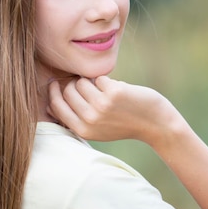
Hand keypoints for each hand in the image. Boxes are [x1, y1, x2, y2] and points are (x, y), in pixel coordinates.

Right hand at [47, 76, 184, 143]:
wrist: (155, 124)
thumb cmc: (125, 123)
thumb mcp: (97, 129)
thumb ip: (77, 118)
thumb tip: (51, 102)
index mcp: (83, 130)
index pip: (56, 106)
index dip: (53, 92)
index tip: (56, 83)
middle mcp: (90, 119)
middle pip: (68, 91)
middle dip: (76, 84)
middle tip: (90, 88)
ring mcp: (101, 105)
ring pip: (82, 82)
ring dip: (92, 82)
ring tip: (106, 92)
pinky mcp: (113, 92)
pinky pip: (99, 78)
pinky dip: (108, 81)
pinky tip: (119, 92)